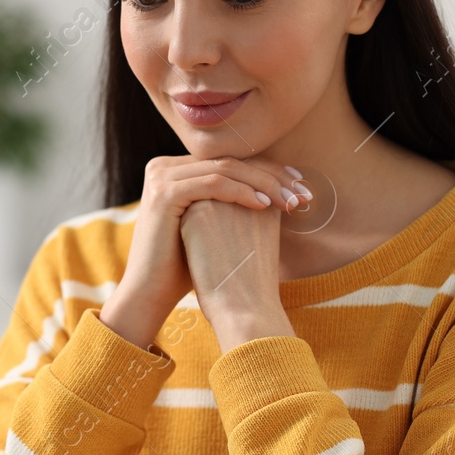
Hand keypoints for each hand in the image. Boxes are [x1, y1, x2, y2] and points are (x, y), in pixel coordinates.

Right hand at [100, 154, 305, 349]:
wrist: (151, 293)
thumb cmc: (185, 267)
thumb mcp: (210, 226)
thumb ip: (229, 202)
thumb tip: (273, 189)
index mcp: (176, 170)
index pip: (230, 161)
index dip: (268, 170)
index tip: (299, 185)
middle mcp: (165, 166)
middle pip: (230, 162)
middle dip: (272, 176)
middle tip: (303, 192)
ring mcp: (161, 177)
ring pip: (225, 169)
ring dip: (264, 184)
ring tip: (291, 202)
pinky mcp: (164, 192)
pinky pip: (213, 184)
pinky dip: (242, 193)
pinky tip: (265, 206)